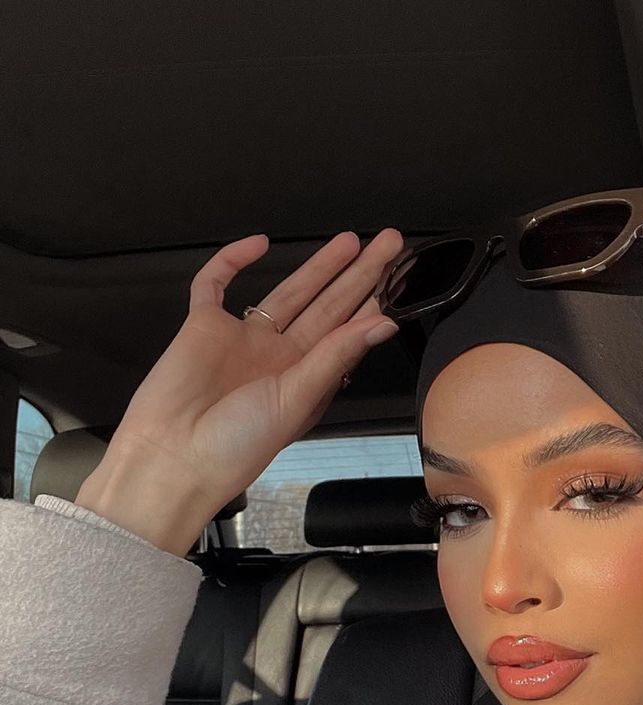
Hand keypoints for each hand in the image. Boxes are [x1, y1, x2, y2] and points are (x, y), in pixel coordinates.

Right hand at [101, 229, 404, 522]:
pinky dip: (232, 260)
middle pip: (327, 306)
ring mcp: (243, 339)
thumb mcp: (298, 400)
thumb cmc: (238, 444)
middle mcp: (280, 357)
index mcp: (307, 380)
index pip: (348, 333)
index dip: (373, 305)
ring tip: (350, 240)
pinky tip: (259, 243)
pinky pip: (217, 284)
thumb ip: (337, 356)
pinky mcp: (203, 326)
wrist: (173, 456)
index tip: (401, 277)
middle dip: (357, 275)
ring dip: (318, 267)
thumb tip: (384, 323)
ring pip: (287, 291)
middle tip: (390, 242)